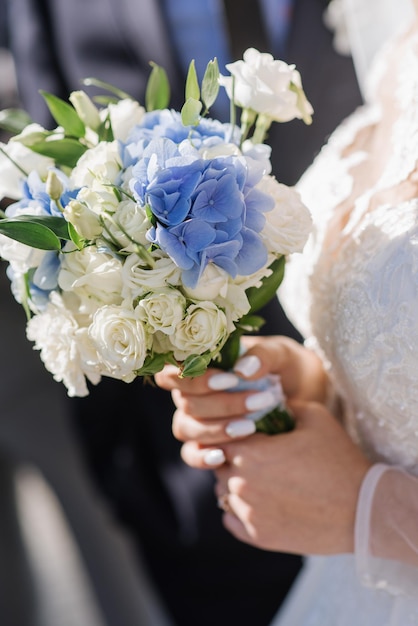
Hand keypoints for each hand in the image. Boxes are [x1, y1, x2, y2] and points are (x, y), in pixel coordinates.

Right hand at [155, 335, 328, 449]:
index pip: (172, 370)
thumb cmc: (289, 367)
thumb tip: (242, 370)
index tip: (229, 380)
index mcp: (203, 364)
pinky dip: (202, 457)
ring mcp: (200, 419)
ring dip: (215, 429)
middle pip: (184, 402)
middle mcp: (195, 392)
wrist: (308, 395)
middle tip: (259, 402)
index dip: (192, 378)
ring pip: (186, 427)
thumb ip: (264, 354)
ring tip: (251, 427)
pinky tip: (223, 457)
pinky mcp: (211, 444)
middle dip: (220, 404)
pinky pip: (192, 454)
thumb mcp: (282, 354)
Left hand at [186, 400, 371, 555]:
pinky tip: (260, 502)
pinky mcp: (258, 536)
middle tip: (256, 455)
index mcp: (250, 452)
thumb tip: (264, 399)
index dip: (232, 432)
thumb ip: (282, 405)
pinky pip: (231, 520)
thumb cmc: (339, 459)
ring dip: (235, 484)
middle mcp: (241, 483)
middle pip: (219, 465)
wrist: (363, 509)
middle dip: (232, 458)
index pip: (221, 437)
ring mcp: (248, 513)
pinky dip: (239, 511)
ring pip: (223, 492)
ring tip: (260, 479)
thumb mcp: (314, 417)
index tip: (247, 433)